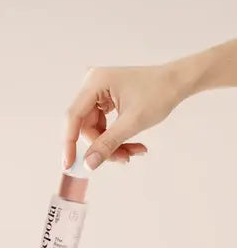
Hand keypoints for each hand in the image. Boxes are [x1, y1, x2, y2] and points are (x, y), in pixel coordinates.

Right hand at [64, 64, 184, 169]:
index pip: (73, 117)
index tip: (69, 165)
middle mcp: (93, 85)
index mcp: (95, 83)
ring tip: (133, 152)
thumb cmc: (159, 94)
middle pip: (86, 126)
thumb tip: (88, 164)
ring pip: (95, 130)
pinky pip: (103, 126)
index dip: (69, 143)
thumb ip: (107, 144)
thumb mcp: (132, 123)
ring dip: (112, 145)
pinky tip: (132, 144)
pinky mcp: (106, 100)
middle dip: (103, 146)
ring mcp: (99, 92)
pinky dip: (116, 138)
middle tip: (122, 159)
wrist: (178, 82)